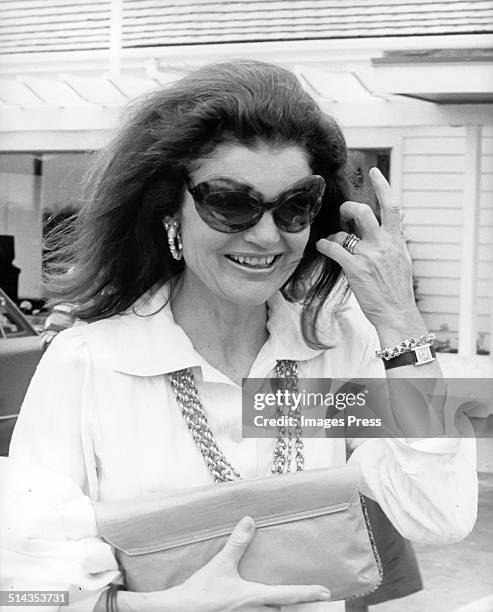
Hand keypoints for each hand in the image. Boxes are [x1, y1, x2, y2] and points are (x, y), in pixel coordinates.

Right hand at [170, 516, 331, 611]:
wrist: (181, 611)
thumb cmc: (201, 591)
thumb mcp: (221, 564)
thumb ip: (237, 543)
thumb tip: (250, 521)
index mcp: (254, 597)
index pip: (289, 595)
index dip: (309, 592)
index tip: (326, 591)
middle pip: (284, 611)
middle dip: (296, 606)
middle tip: (311, 600)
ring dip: (279, 610)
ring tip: (286, 603)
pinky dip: (264, 611)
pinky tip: (258, 606)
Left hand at [316, 167, 418, 329]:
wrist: (396, 313)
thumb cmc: (397, 289)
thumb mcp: (402, 259)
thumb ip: (395, 238)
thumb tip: (396, 219)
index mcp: (396, 240)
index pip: (392, 207)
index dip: (383, 186)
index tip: (374, 171)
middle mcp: (384, 244)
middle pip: (363, 212)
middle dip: (348, 209)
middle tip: (342, 214)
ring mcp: (369, 256)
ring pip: (343, 233)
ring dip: (334, 235)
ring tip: (332, 242)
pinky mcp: (355, 269)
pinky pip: (333, 249)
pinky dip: (324, 246)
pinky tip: (321, 248)